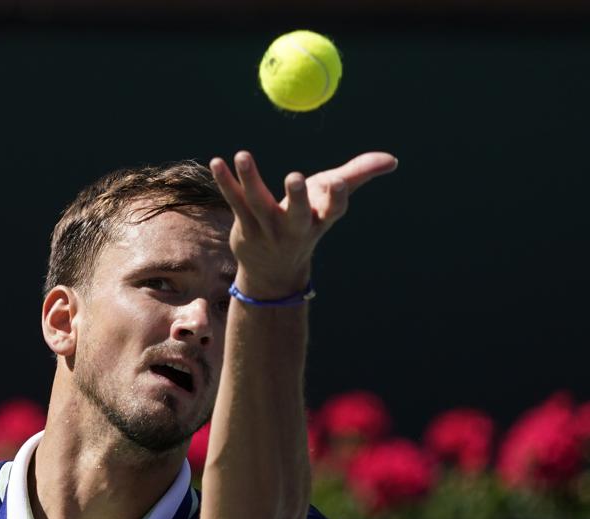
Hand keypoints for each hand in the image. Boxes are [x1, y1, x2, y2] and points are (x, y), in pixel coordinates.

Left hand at [210, 150, 397, 297]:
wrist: (273, 271)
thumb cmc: (308, 222)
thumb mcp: (332, 201)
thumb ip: (359, 176)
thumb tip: (393, 160)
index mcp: (320, 221)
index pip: (333, 211)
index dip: (337, 198)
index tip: (340, 183)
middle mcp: (295, 228)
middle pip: (297, 214)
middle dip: (297, 196)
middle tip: (295, 177)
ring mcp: (268, 229)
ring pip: (258, 203)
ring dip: (251, 178)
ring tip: (243, 154)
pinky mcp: (244, 227)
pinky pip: (234, 202)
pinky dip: (226, 182)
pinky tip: (217, 162)